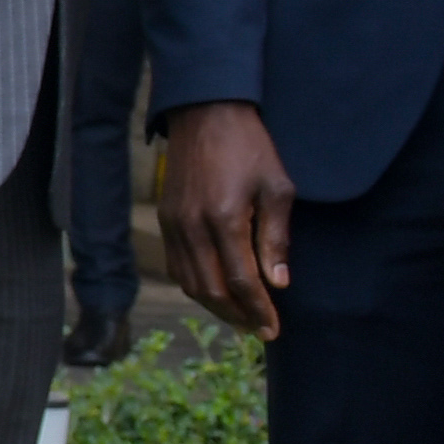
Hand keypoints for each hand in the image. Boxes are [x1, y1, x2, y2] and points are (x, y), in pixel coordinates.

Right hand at [160, 99, 293, 338]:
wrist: (205, 114)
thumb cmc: (250, 148)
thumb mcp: (277, 188)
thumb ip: (275, 238)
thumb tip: (278, 283)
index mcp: (225, 219)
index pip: (241, 280)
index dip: (259, 309)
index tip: (274, 329)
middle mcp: (193, 227)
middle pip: (211, 289)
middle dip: (238, 315)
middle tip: (261, 330)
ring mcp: (174, 224)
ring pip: (190, 282)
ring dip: (216, 306)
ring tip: (241, 317)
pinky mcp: (166, 220)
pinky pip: (177, 266)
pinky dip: (196, 285)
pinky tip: (216, 291)